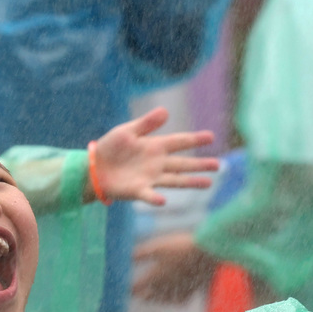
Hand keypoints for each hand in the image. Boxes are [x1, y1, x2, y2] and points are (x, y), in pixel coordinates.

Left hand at [90, 107, 217, 205]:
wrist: (94, 166)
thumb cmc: (111, 147)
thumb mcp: (127, 131)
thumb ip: (146, 123)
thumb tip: (166, 111)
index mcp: (155, 146)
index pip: (179, 142)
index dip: (194, 139)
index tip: (211, 137)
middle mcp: (157, 163)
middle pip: (183, 164)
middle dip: (200, 164)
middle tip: (218, 165)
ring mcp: (149, 178)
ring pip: (174, 180)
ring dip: (190, 181)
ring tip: (208, 183)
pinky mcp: (137, 190)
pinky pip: (148, 194)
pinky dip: (155, 197)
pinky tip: (163, 200)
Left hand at [131, 231, 217, 303]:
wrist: (209, 252)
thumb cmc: (180, 247)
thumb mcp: (157, 247)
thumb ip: (139, 254)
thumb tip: (125, 259)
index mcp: (154, 278)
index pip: (134, 289)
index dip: (127, 286)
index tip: (122, 282)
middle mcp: (163, 290)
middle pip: (145, 297)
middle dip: (139, 292)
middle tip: (136, 286)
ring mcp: (176, 294)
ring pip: (158, 300)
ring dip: (152, 296)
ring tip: (149, 289)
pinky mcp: (188, 295)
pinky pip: (173, 301)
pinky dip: (169, 297)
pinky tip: (169, 292)